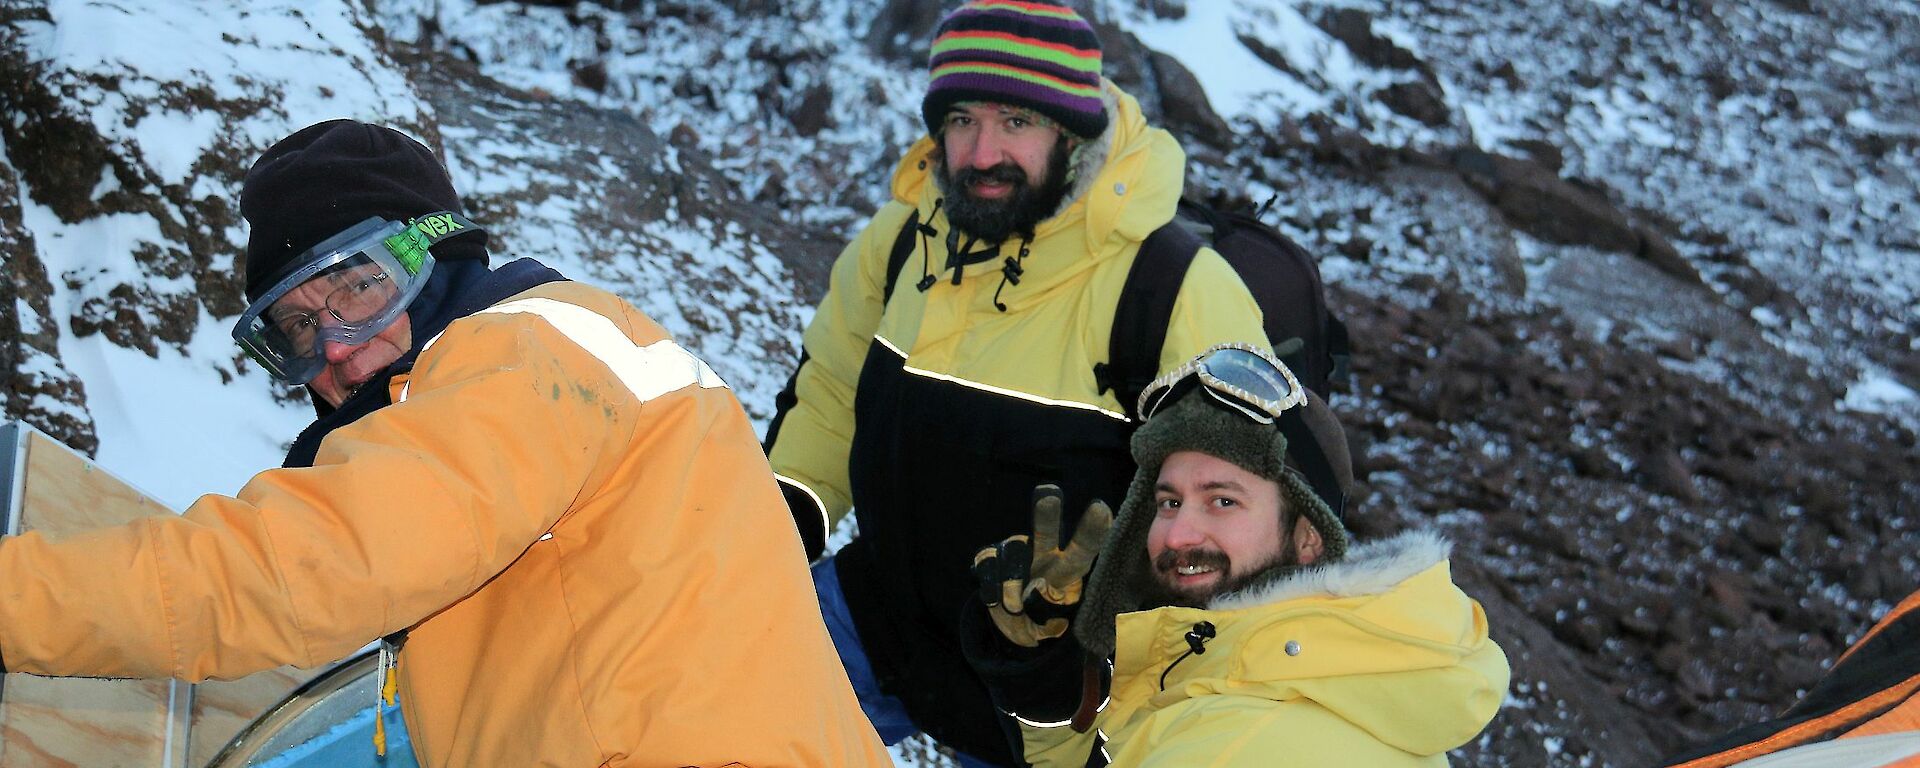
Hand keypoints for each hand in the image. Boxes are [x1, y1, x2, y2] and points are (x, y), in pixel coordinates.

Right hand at [971, 485, 1113, 646]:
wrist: (1009, 624)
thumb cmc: (1038, 621)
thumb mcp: (1050, 628)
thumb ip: (1049, 619)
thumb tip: (1039, 587)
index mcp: (1068, 570)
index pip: (1084, 548)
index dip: (1092, 531)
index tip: (1101, 510)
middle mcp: (1044, 554)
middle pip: (1047, 531)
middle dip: (1048, 514)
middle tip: (1050, 493)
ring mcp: (1016, 551)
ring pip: (1013, 552)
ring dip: (1011, 584)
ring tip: (1014, 607)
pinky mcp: (991, 556)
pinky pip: (988, 562)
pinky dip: (991, 585)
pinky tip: (995, 600)